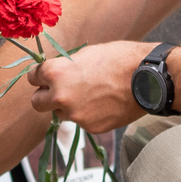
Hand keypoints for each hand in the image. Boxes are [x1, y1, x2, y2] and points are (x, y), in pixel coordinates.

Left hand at [27, 40, 154, 133]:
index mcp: (56, 73)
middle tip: (59, 90)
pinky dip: (88, 114)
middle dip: (45, 96)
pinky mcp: (90, 127)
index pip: (33, 77)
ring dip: (68, 106)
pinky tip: (103, 103)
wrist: (148, 79)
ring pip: (60, 113)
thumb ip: (66, 66)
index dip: (40, 76)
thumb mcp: (87, 54)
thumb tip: (56, 74)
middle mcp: (60, 96)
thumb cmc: (120, 59)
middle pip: (37, 102)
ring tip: (90, 94)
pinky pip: (81, 121)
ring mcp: (75, 115)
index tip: (45, 76)